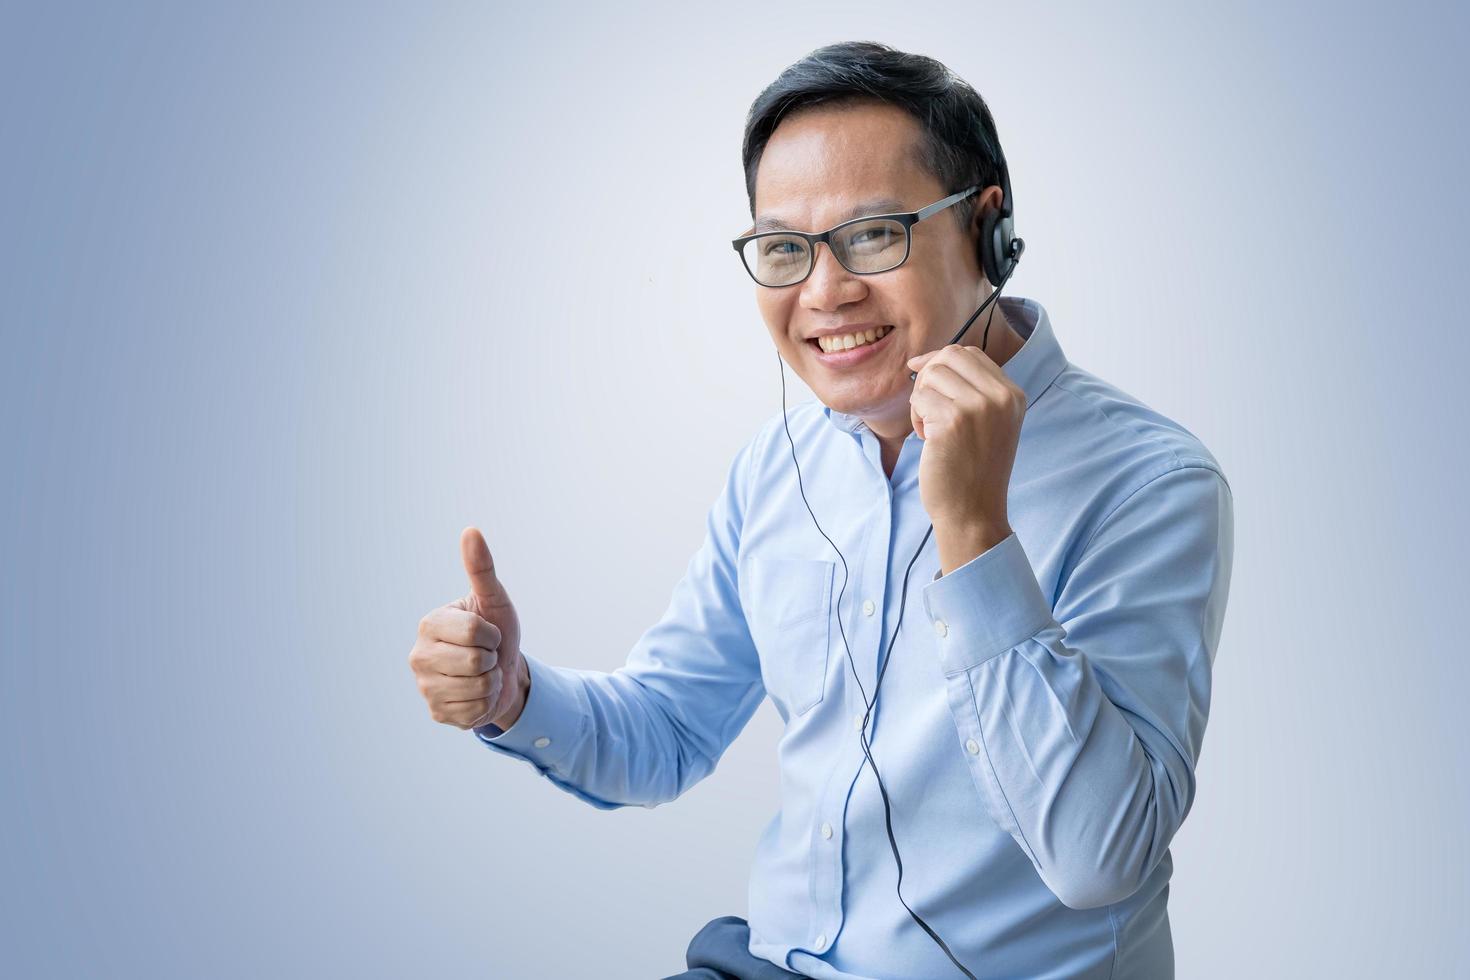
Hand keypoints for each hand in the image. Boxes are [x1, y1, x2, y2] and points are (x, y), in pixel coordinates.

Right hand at [408, 527, 528, 730]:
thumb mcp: (494, 600)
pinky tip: (478, 694)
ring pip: (478, 688)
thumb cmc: (496, 629)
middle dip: (492, 659)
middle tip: (486, 655)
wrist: (504, 671)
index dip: (493, 634)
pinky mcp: (437, 713)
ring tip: (483, 674)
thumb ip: (481, 568)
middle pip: (475, 662)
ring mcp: (425, 687)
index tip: (488, 634)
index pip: (474, 632)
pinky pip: (475, 712)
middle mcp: (418, 656)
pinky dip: (486, 703)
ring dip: (491, 682)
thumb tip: (471, 531)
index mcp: (429, 624)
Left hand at [905, 344, 1024, 540]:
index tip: (921, 376)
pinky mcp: (953, 421)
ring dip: (920, 400)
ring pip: (931, 376)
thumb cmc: (972, 470)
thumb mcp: (987, 424)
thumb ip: (970, 391)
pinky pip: (918, 398)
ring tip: (930, 428)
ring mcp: (978, 407)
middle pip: (949, 356)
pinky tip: (928, 440)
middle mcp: (1001, 397)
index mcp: (1013, 395)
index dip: (940, 360)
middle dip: (927, 377)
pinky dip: (915, 418)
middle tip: (925, 408)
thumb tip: (922, 360)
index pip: (970, 354)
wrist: (973, 512)